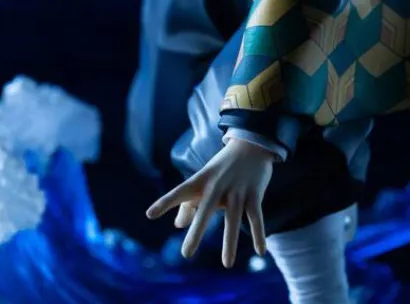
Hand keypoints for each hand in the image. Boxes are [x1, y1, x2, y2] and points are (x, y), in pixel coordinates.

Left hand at [146, 139, 273, 266]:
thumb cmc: (222, 167)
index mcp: (201, 181)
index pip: (180, 192)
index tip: (149, 214)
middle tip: (186, 254)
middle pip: (205, 210)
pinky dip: (258, 234)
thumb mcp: (204, 180)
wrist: (250, 143)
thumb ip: (189, 203)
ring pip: (232, 219)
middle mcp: (217, 185)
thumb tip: (177, 225)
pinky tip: (260, 252)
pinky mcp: (254, 194)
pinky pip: (256, 217)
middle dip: (196, 231)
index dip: (165, 202)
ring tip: (227, 265)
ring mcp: (236, 190)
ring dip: (229, 243)